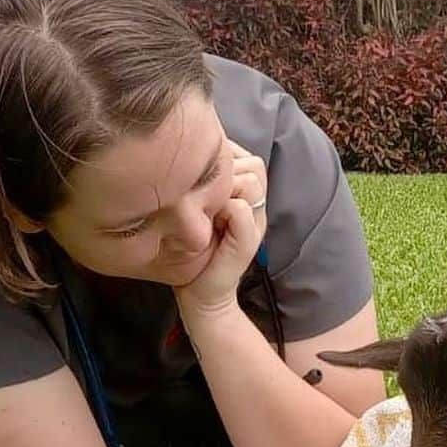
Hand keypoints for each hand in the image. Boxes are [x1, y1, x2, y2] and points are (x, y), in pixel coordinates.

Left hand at [176, 139, 267, 315]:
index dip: (225, 159)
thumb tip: (190, 149)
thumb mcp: (199, 210)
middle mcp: (256, 209)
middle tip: (197, 194)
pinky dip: (222, 209)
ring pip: (250, 181)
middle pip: (253, 165)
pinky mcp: (248, 243)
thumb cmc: (193, 251)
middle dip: (224, 172)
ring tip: (201, 208)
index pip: (248, 158)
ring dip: (223, 189)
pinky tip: (204, 221)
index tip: (198, 175)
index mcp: (247, 199)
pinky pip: (241, 209)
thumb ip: (205, 184)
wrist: (200, 296)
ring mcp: (255, 225)